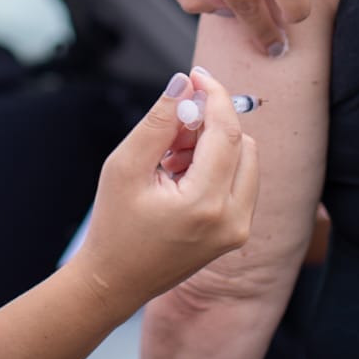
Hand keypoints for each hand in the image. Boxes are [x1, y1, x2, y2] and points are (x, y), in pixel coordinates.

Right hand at [67, 68, 258, 316]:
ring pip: (245, 160)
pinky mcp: (236, 233)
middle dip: (210, 124)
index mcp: (205, 205)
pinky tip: (179, 175)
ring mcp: (238, 230)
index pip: (226, 132)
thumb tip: (183, 84)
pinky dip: (216, 166)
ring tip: (170, 159)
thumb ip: (157, 121)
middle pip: (242, 143)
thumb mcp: (124, 166)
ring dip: (213, 145)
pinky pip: (240, 181)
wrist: (114, 282)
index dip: (214, 96)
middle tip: (172, 129)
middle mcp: (232, 220)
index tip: (197, 76)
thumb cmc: (114, 228)